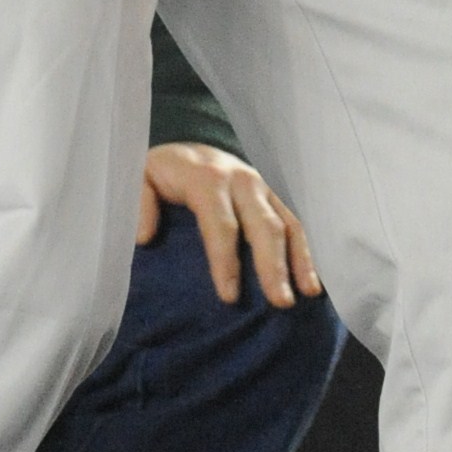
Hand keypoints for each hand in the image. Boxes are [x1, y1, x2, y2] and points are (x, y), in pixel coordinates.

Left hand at [136, 142, 321, 309]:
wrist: (186, 149)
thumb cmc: (161, 173)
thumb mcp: (138, 177)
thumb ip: (138, 202)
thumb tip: (145, 236)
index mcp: (207, 177)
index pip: (220, 222)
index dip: (225, 260)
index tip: (229, 296)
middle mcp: (241, 179)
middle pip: (263, 225)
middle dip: (273, 265)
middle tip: (280, 303)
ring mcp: (262, 187)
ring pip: (288, 223)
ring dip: (300, 259)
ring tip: (309, 294)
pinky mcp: (274, 197)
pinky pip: (295, 223)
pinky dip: (307, 251)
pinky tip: (313, 280)